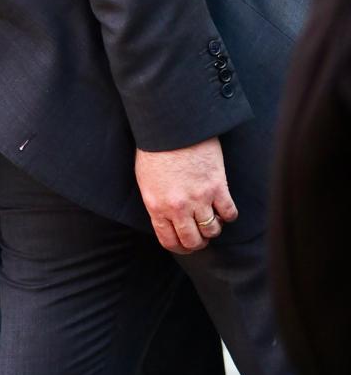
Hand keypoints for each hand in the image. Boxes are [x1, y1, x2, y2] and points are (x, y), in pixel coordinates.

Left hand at [134, 136, 238, 253]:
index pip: (169, 241)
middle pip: (193, 241)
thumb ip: (157, 204)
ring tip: (212, 219)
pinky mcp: (217, 187)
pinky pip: (229, 213)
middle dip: (198, 242)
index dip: (179, 247)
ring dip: (213, 228)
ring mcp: (198, 198)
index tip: (186, 244)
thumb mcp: (146, 182)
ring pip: (212, 230)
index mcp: (156, 206)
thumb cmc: (155, 150)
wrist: (171, 127)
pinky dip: (228, 215)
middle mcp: (177, 207)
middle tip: (201, 236)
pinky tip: (224, 208)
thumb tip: (168, 220)